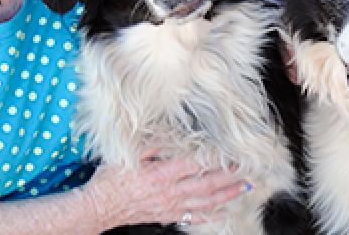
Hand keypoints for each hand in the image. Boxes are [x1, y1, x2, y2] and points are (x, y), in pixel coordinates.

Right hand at [80, 154, 249, 229]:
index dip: (215, 157)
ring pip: (205, 201)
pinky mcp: (168, 215)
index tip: (231, 150)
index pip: (195, 163)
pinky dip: (211, 214)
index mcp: (161, 173)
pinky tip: (223, 210)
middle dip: (230, 176)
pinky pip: (194, 216)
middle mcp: (170, 191)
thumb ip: (152, 143)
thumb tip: (170, 133)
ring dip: (227, 194)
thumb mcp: (128, 154)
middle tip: (248, 168)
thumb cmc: (111, 179)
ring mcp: (170, 205)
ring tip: (244, 187)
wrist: (100, 206)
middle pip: (207, 183)